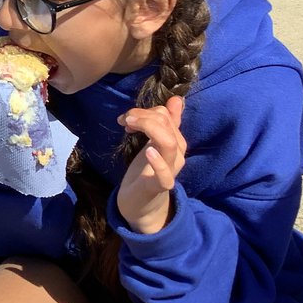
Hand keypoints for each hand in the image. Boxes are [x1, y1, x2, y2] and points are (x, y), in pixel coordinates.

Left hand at [115, 95, 186, 233]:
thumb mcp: (153, 143)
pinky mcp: (160, 186)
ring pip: (169, 143)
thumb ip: (165, 123)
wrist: (140, 204)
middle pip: (167, 126)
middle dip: (143, 116)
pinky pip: (165, 174)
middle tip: (125, 120)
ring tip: (130, 125)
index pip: (166, 117)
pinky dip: (158, 162)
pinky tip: (148, 152)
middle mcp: (177, 154)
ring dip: (148, 128)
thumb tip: (178, 99)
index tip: (128, 118)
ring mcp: (170, 170)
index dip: (146, 111)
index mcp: (175, 142)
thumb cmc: (145, 171)